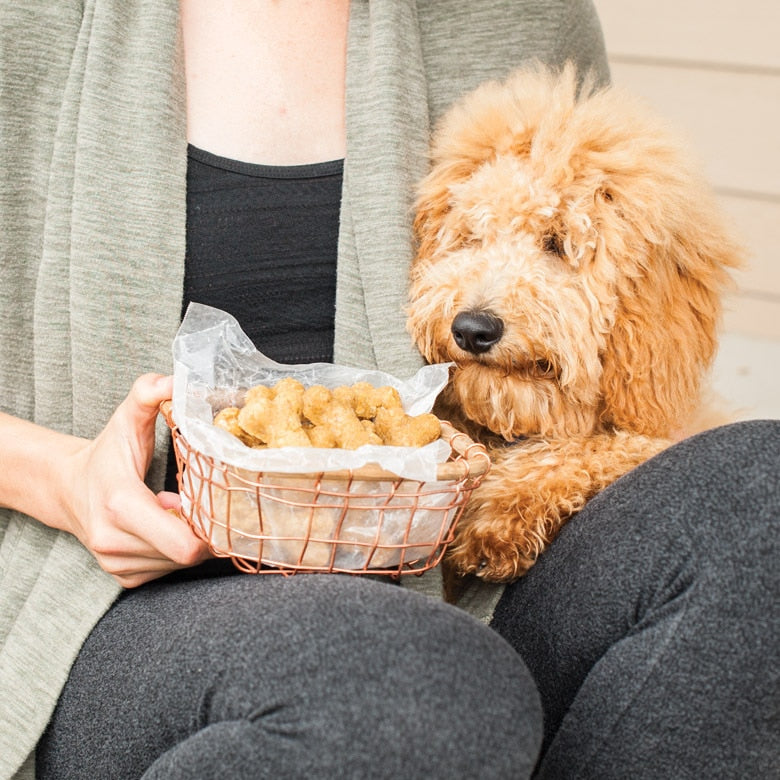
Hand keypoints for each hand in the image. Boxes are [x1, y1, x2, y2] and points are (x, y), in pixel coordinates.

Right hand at [57, 374, 209, 586]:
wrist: (67, 487)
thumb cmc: (106, 454)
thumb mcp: (126, 418)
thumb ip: (151, 392)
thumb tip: (179, 380)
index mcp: (123, 505)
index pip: (184, 545)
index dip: (210, 529)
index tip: (213, 504)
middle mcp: (115, 542)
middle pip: (187, 554)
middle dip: (201, 530)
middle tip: (194, 502)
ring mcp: (116, 564)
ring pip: (177, 564)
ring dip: (185, 538)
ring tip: (172, 509)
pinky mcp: (122, 576)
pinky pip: (165, 571)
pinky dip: (171, 550)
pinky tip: (162, 524)